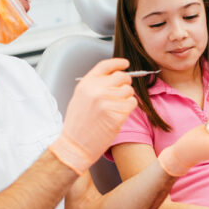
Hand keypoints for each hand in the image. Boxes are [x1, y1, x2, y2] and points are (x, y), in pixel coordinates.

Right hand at [49, 58, 136, 174]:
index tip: (125, 64)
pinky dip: (129, 108)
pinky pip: (132, 103)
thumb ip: (95, 86)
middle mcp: (97, 89)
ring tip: (116, 108)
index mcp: (86, 84)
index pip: (106, 65)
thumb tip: (113, 78)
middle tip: (122, 93)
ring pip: (129, 91)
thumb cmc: (78, 124)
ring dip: (127, 98)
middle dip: (125, 83)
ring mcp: (108, 100)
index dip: (118, 63)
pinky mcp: (117, 113)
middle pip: (122, 77)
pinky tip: (119, 115)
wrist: (76, 145)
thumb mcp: (81, 98)